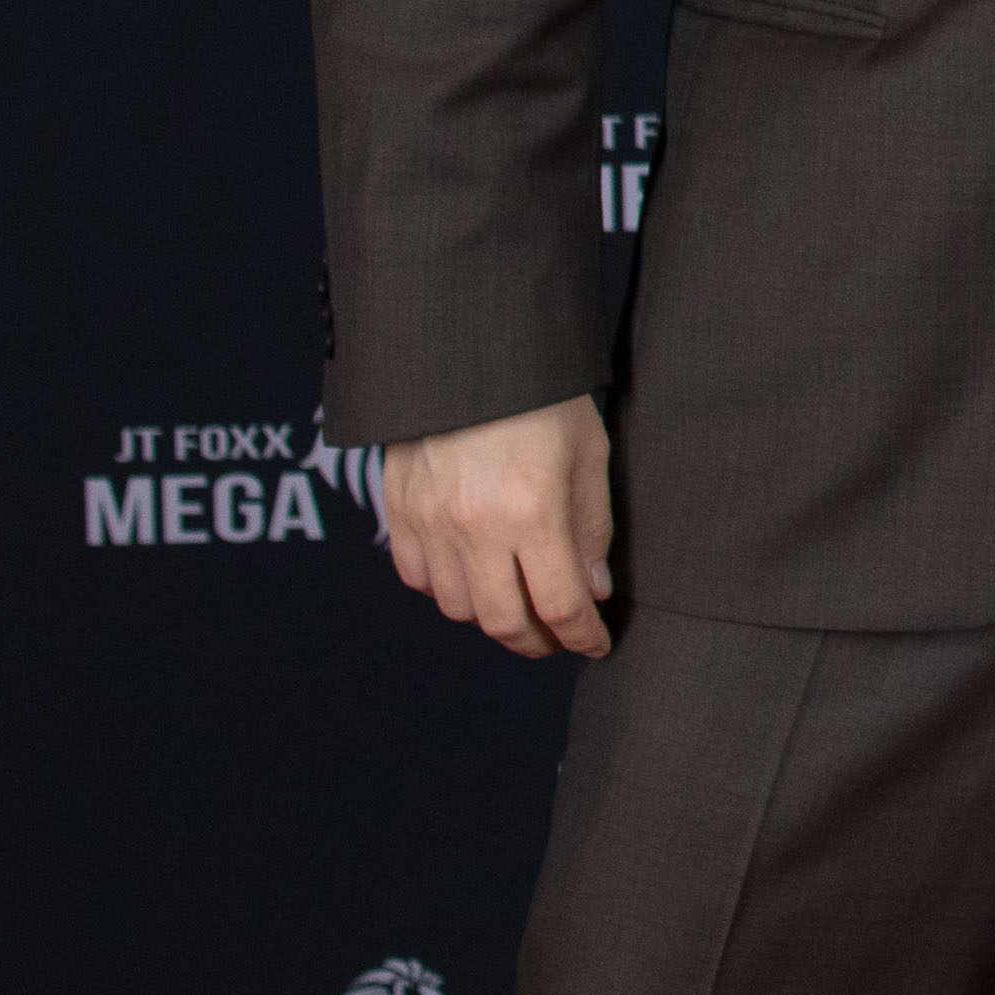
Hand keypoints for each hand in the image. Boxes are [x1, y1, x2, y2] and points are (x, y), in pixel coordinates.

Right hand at [383, 394, 614, 659]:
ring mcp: (429, 522)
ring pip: (457, 607)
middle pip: (503, 622)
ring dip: (492, 617)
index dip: (582, 636)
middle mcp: (475, 528)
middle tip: (558, 638)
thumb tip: (593, 591)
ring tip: (519, 605)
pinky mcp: (398, 509)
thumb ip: (591, 528)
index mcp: (532, 513)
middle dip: (538, 641)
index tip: (596, 644)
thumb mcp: (588, 453)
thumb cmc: (542, 394)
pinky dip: (446, 588)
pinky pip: (417, 576)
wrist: (468, 350)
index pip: (559, 606)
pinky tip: (473, 576)